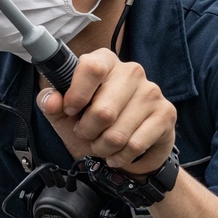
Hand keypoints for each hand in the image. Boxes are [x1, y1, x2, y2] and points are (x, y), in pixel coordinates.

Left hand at [36, 48, 175, 175]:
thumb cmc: (92, 122)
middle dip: (87, 131)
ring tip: (101, 144)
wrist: (128, 147)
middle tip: (86, 133)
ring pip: (118, 133)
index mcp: (104, 61)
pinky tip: (118, 153)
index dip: (77, 95)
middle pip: (103, 110)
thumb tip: (51, 102)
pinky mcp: (166, 113)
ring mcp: (151, 91)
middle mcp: (131, 71)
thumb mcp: (64, 113)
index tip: (70, 111)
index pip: (91, 67)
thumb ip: (51, 102)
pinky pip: (135, 145)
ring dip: (102, 146)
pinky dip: (120, 156)